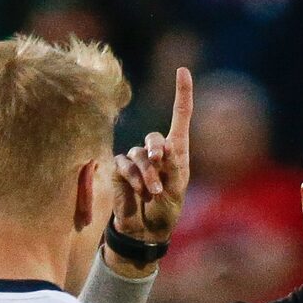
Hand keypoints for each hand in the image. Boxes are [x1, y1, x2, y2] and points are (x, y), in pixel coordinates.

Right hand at [110, 67, 192, 254]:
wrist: (145, 232)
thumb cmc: (164, 212)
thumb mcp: (175, 191)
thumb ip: (171, 168)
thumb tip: (162, 148)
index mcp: (176, 154)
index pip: (180, 117)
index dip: (182, 94)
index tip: (182, 70)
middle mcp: (155, 152)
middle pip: (155, 138)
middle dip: (157, 150)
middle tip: (159, 163)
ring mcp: (136, 159)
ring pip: (139, 155)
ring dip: (147, 175)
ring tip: (152, 193)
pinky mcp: (119, 169)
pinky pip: (124, 164)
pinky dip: (132, 178)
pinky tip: (138, 192)